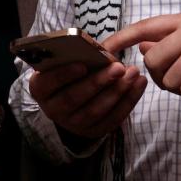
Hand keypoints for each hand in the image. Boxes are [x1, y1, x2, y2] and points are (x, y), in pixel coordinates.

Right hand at [27, 59, 145, 141]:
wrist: (72, 97)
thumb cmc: (70, 71)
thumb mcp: (65, 62)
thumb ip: (75, 55)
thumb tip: (98, 50)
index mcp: (41, 89)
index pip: (48, 83)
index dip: (64, 74)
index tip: (83, 64)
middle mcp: (53, 109)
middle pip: (75, 98)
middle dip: (99, 82)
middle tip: (119, 67)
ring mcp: (73, 124)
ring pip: (96, 110)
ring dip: (117, 91)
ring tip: (133, 73)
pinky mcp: (93, 131)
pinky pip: (112, 119)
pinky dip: (128, 101)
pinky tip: (140, 84)